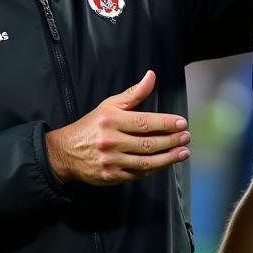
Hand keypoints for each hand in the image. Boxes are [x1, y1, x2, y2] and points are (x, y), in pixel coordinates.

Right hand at [45, 70, 190, 184]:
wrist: (65, 152)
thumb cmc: (91, 126)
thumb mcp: (109, 106)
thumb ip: (134, 93)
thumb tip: (151, 76)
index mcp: (111, 121)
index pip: (144, 122)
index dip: (166, 123)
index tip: (182, 123)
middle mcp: (111, 141)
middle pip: (148, 143)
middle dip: (171, 141)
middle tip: (186, 137)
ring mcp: (111, 161)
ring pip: (146, 162)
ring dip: (168, 158)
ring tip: (183, 152)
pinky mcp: (111, 176)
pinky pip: (138, 174)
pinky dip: (154, 169)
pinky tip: (165, 163)